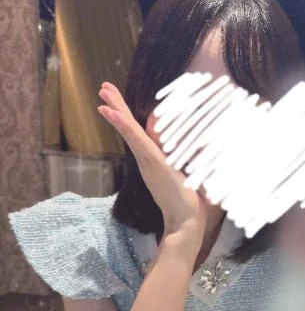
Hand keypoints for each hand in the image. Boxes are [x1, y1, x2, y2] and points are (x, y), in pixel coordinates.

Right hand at [97, 82, 206, 244]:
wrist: (185, 223)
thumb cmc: (188, 204)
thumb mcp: (186, 178)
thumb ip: (184, 167)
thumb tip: (195, 159)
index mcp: (153, 161)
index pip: (138, 134)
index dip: (126, 117)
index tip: (115, 102)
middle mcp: (147, 159)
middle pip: (129, 128)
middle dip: (117, 107)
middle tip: (103, 88)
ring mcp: (148, 160)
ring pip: (129, 130)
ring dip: (116, 110)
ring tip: (102, 94)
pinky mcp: (152, 162)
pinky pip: (136, 140)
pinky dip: (123, 125)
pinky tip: (112, 112)